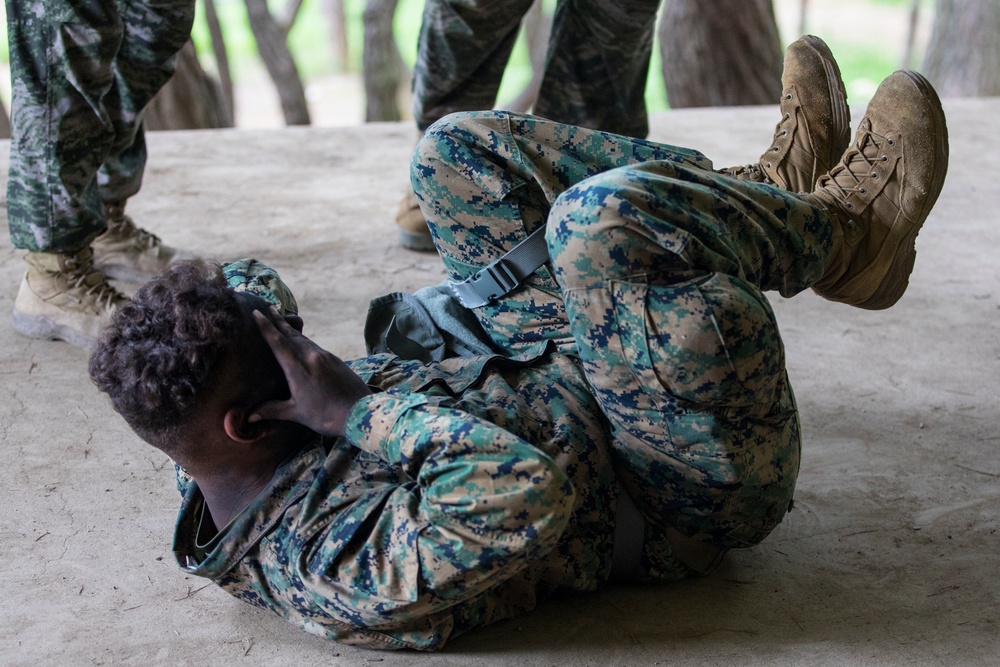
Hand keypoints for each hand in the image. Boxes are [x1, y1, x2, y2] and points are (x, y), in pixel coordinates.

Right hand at [250, 309, 371, 436]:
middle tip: (269, 308)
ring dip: (292, 330)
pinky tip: (303, 342)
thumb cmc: (326, 416)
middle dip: (278, 321)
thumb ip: (272, 410)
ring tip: (283, 321)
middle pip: (291, 335)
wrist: (360, 411)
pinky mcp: (335, 359)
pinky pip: (315, 345)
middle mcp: (311, 357)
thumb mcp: (296, 413)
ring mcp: (325, 356)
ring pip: (304, 339)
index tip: (257, 313)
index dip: (266, 327)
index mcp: (298, 368)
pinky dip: (305, 340)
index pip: (278, 342)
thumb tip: (249, 417)